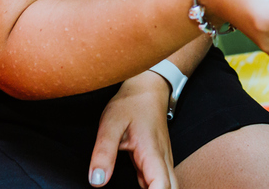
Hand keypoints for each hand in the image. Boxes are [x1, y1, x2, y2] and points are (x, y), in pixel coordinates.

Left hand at [89, 71, 175, 188]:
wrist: (148, 89)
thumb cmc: (130, 105)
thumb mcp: (111, 124)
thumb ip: (103, 153)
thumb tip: (97, 182)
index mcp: (153, 154)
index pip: (161, 187)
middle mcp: (163, 161)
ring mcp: (163, 163)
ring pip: (171, 188)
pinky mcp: (158, 163)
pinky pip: (162, 184)